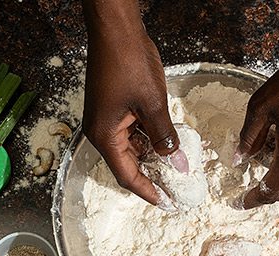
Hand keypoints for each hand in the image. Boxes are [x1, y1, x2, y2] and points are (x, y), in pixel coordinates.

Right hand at [83, 0, 178, 205]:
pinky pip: (131, 131)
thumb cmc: (128, 61)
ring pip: (131, 148)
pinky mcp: (113, 107)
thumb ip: (165, 136)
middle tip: (177, 188)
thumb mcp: (153, 104)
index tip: (168, 203)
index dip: (148, 192)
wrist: (114, 28)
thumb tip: (177, 163)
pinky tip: (168, 141)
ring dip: (153, 157)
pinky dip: (149, 139)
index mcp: (104, 136)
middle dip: (152, 176)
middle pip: (127, 165)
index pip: (127, 176)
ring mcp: (106, 119)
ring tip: (177, 167)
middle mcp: (101, 132)